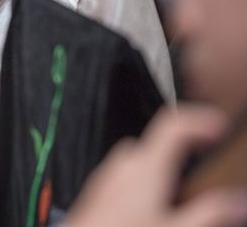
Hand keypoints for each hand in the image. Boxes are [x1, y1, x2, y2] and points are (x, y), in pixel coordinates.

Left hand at [67, 106, 246, 226]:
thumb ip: (212, 213)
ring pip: (142, 161)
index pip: (174, 123)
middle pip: (159, 143)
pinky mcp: (100, 189)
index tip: (223, 127)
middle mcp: (125, 163)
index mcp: (147, 165)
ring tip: (182, 193)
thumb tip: (242, 201)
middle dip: (185, 150)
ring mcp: (109, 175)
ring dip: (165, 170)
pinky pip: (127, 176)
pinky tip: (151, 209)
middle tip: (207, 164)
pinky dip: (146, 183)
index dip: (201, 118)